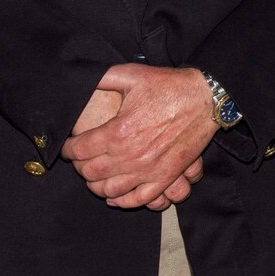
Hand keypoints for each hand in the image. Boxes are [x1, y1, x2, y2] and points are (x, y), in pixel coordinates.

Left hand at [62, 65, 219, 208]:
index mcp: (118, 131)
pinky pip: (140, 199)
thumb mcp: (132, 74)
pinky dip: (123, 201)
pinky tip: (115, 196)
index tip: (68, 146)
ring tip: (95, 177)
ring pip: (110, 190)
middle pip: (91, 172)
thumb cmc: (169, 85)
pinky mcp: (166, 176)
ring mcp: (149, 169)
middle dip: (80, 167)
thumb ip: (103, 78)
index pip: (80, 149)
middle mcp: (131, 155)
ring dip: (97, 186)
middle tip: (80, 160)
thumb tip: (82, 79)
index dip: (68, 148)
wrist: (206, 97)